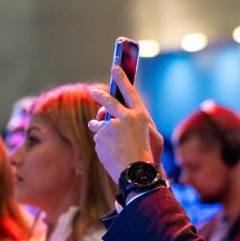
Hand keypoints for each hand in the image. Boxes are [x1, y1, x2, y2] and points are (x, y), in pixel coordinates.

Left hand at [89, 66, 163, 182]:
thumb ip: (130, 121)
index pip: (128, 91)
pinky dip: (102, 144)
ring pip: (99, 124)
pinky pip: (98, 138)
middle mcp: (124, 117)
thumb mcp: (146, 134)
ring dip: (99, 128)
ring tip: (111, 141)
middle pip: (107, 101)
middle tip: (93, 91)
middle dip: (99, 94)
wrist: (136, 173)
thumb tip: (110, 115)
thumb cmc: (145, 155)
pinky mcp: (100, 138)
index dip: (122, 78)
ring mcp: (110, 128)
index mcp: (139, 115)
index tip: (114, 67)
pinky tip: (112, 153)